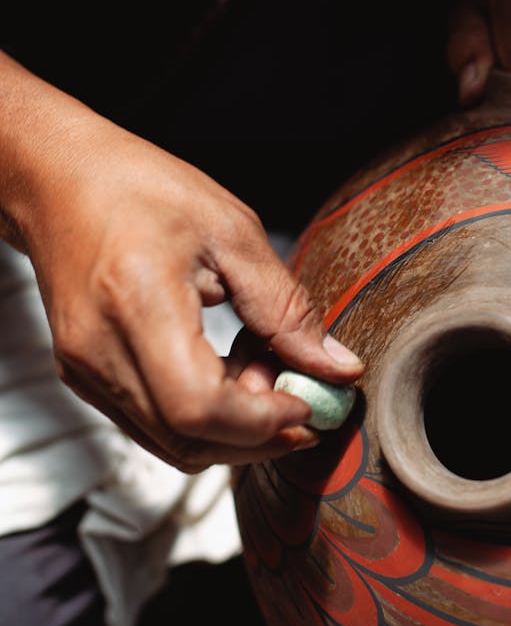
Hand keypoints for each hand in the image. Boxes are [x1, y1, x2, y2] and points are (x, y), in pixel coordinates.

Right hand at [14, 107, 361, 472]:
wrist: (59, 181)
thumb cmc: (140, 189)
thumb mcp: (231, 231)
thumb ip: (285, 307)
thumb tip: (335, 367)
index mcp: (137, 302)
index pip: (199, 406)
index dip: (261, 421)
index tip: (306, 404)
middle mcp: (100, 349)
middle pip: (187, 439)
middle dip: (257, 436)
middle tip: (300, 399)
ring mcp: (85, 370)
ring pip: (171, 444)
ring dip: (233, 430)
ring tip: (264, 376)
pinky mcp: (84, 377)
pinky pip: (152, 424)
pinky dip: (202, 417)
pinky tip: (229, 373)